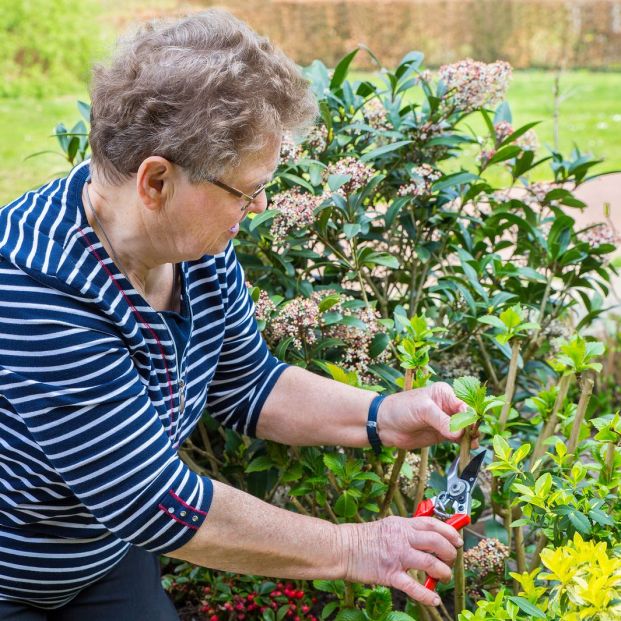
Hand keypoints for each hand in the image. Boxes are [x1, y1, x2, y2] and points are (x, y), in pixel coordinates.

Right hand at [338, 516, 461, 605]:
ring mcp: (397, 556)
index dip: (449, 532)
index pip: (432, 524)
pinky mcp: (389, 574)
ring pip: (430, 563)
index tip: (457, 540)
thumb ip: (406, 530)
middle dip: (449, 553)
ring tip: (444, 577)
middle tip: (451, 560)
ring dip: (443, 572)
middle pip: (436, 542)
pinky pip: (413, 586)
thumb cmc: (363, 538)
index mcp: (402, 524)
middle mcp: (402, 538)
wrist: (342, 548)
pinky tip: (434, 599)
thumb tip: (426, 536)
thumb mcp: (387, 526)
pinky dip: (427, 594)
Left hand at [378, 382, 477, 448]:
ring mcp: (445, 421)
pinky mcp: (442, 435)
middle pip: (468, 418)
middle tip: (473, 439)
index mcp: (445, 393)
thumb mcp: (422, 410)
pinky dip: (463, 444)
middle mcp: (447, 406)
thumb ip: (441, 421)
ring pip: (465, 430)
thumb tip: (460, 433)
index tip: (472, 429)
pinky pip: (457, 440)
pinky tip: (467, 448)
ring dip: (470, 437)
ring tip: (471, 445)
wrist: (384, 424)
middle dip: (472, 428)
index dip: (470, 417)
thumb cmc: (401, 409)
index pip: (464, 405)